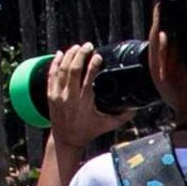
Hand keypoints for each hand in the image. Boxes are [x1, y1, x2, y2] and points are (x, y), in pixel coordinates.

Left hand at [41, 43, 126, 166]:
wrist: (66, 139)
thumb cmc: (87, 131)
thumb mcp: (106, 125)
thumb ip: (121, 117)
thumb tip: (136, 109)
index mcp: (84, 103)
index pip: (88, 79)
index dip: (93, 65)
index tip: (98, 56)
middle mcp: (69, 97)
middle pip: (73, 70)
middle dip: (81, 55)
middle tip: (88, 46)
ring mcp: (58, 95)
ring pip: (62, 70)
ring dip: (69, 56)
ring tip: (77, 47)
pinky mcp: (50, 94)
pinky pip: (51, 75)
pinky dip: (55, 63)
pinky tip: (60, 54)